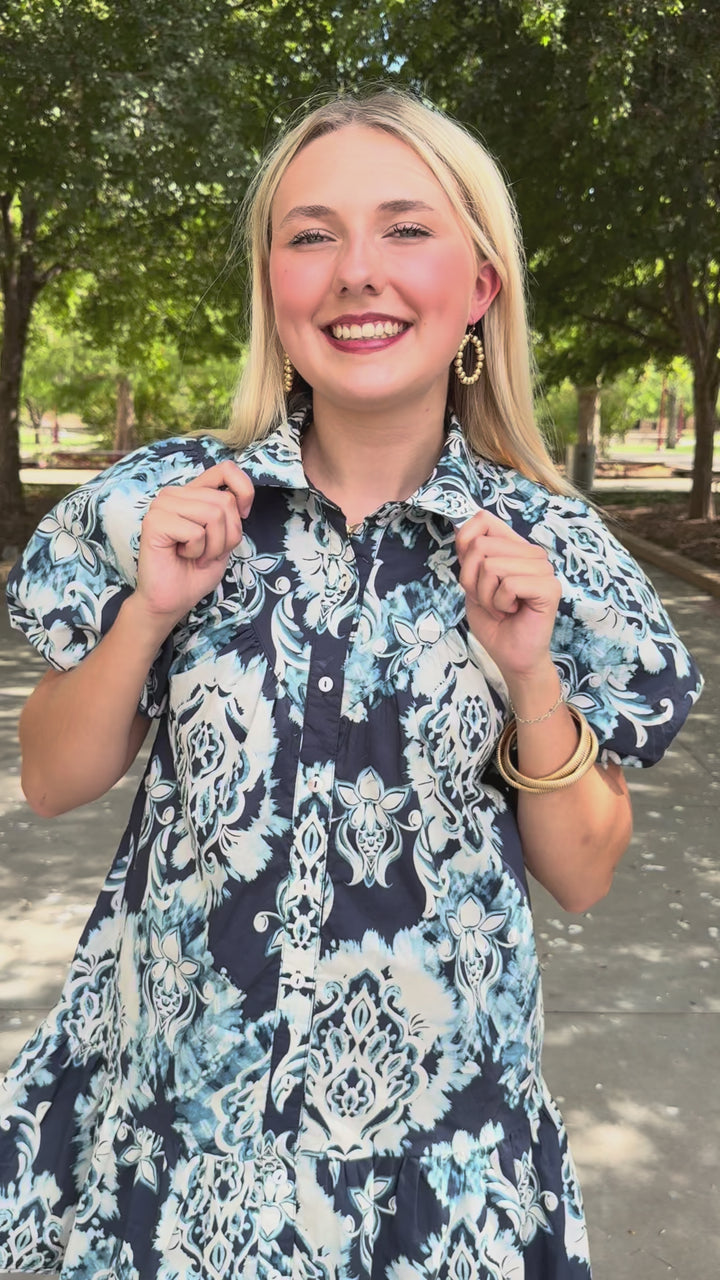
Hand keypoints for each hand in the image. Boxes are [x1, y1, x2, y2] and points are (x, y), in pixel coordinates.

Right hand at [135, 461, 254, 624]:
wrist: (172, 600)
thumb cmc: (195, 571)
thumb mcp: (224, 539)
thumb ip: (230, 514)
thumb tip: (240, 499)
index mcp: (192, 493)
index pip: (226, 470)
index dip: (244, 491)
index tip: (244, 515)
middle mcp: (175, 494)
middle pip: (224, 501)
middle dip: (227, 535)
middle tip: (208, 553)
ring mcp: (162, 505)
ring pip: (213, 514)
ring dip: (213, 546)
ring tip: (195, 555)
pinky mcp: (154, 522)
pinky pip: (196, 531)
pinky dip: (197, 551)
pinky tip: (181, 555)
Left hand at [455, 510, 560, 681]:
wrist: (511, 656)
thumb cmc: (495, 622)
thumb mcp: (472, 583)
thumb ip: (470, 555)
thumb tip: (461, 525)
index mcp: (514, 548)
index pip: (483, 519)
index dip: (464, 543)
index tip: (471, 573)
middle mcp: (531, 553)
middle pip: (481, 546)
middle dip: (472, 580)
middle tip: (489, 600)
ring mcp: (543, 569)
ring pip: (492, 566)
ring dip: (486, 596)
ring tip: (501, 608)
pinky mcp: (549, 587)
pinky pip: (508, 584)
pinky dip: (500, 603)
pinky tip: (512, 612)